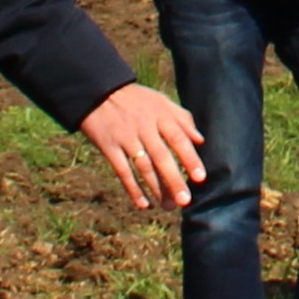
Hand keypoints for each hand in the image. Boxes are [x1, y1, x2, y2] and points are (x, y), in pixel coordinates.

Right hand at [77, 83, 203, 211]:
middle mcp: (144, 126)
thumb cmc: (136, 99)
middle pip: (162, 156)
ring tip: (168, 206)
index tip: (200, 178)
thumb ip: (182, 118)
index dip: (190, 158)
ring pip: (143, 166)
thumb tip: (200, 140)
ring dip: (156, 188)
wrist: (98, 91)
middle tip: (184, 201)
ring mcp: (125, 137)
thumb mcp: (160, 101)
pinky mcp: (108, 145)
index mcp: (160, 114)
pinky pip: (122, 170)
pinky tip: (143, 204)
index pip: (178, 138)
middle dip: (174, 180)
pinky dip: (132, 188)